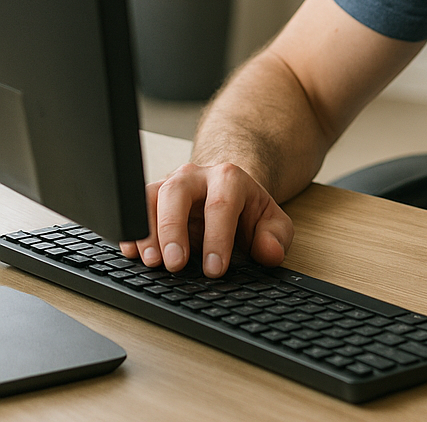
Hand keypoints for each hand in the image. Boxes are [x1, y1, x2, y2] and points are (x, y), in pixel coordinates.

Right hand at [119, 162, 293, 277]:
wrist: (229, 193)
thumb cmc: (247, 212)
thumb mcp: (271, 222)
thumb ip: (276, 237)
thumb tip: (270, 252)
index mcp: (229, 178)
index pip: (222, 204)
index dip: (218, 238)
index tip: (215, 269)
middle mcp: (196, 176)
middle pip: (178, 192)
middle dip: (174, 228)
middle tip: (175, 264)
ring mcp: (171, 185)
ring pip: (150, 197)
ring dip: (147, 231)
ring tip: (152, 262)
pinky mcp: (152, 198)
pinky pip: (134, 207)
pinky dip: (130, 230)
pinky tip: (132, 252)